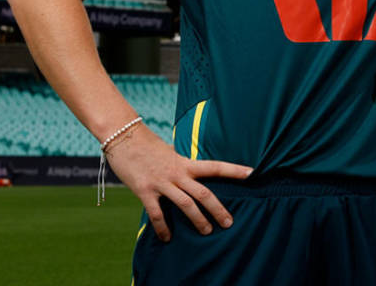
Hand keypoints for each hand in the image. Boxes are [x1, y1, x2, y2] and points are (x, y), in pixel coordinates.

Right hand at [105, 124, 252, 241]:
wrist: (123, 137)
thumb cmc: (146, 144)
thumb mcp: (169, 151)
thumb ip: (179, 160)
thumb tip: (186, 165)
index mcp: (186, 162)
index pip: (215, 166)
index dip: (234, 170)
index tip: (252, 173)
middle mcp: (177, 173)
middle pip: (204, 193)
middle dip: (218, 209)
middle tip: (229, 222)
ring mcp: (161, 182)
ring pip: (185, 204)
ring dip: (197, 220)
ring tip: (207, 231)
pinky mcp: (144, 191)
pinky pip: (157, 213)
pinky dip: (163, 227)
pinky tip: (167, 238)